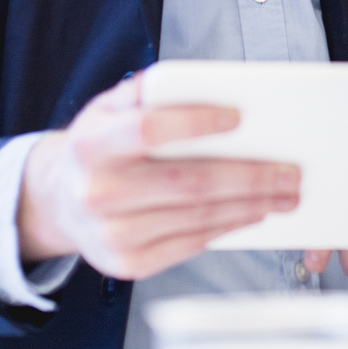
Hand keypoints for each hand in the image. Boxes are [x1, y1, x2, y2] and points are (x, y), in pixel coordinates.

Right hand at [17, 78, 301, 280]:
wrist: (59, 201)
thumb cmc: (98, 147)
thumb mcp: (109, 107)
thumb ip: (150, 91)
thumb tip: (207, 84)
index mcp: (91, 145)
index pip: (149, 130)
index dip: (195, 123)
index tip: (239, 117)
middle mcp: (98, 193)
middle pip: (188, 182)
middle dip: (249, 176)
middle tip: (288, 171)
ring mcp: (113, 235)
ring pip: (198, 217)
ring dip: (250, 205)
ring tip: (283, 192)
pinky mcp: (129, 264)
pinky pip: (191, 243)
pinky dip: (228, 227)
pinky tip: (252, 213)